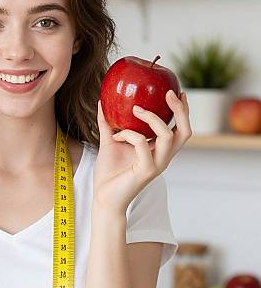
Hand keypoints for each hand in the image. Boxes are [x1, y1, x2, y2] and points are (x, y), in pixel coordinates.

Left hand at [92, 90, 191, 214]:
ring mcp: (156, 164)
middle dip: (180, 110)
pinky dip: (129, 134)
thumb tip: (101, 102)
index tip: (176, 90)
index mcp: (158, 150)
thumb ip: (108, 123)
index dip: (182, 110)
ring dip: (153, 119)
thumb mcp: (109, 142)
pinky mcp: (146, 171)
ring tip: (136, 109)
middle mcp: (162, 157)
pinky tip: (115, 136)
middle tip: (168, 93)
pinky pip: (143, 144)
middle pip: (185, 132)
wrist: (103, 197)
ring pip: (168, 136)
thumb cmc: (109, 173)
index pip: (180, 129)